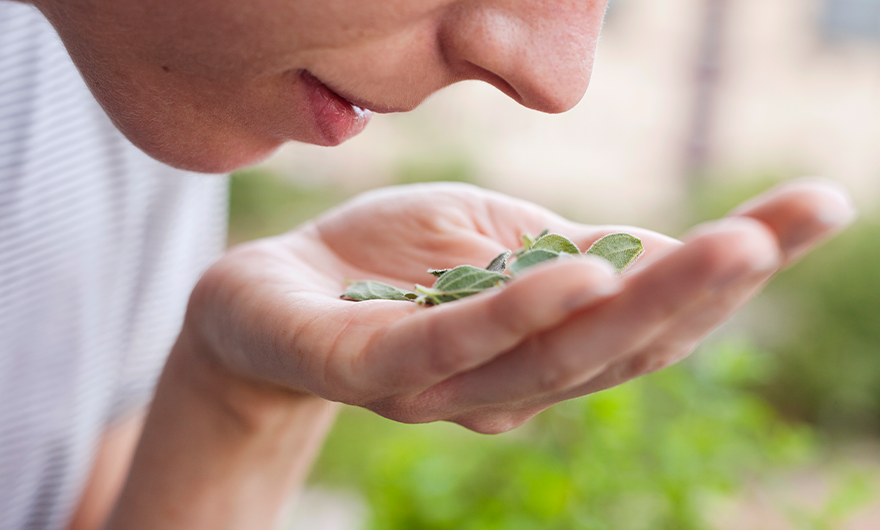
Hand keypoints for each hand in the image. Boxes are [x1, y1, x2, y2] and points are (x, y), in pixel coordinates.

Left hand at [187, 179, 853, 432]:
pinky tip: (576, 276)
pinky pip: (449, 347)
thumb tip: (668, 249)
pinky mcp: (369, 369)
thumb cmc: (388, 265)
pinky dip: (518, 315)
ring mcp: (440, 386)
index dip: (731, 275)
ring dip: (641, 303)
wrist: (271, 286)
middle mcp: (506, 382)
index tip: (814, 209)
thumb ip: (570, 256)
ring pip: (554, 355)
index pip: (649, 321)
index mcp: (542, 346)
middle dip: (709, 289)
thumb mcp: (491, 243)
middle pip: (620, 347)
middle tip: (791, 227)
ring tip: (725, 246)